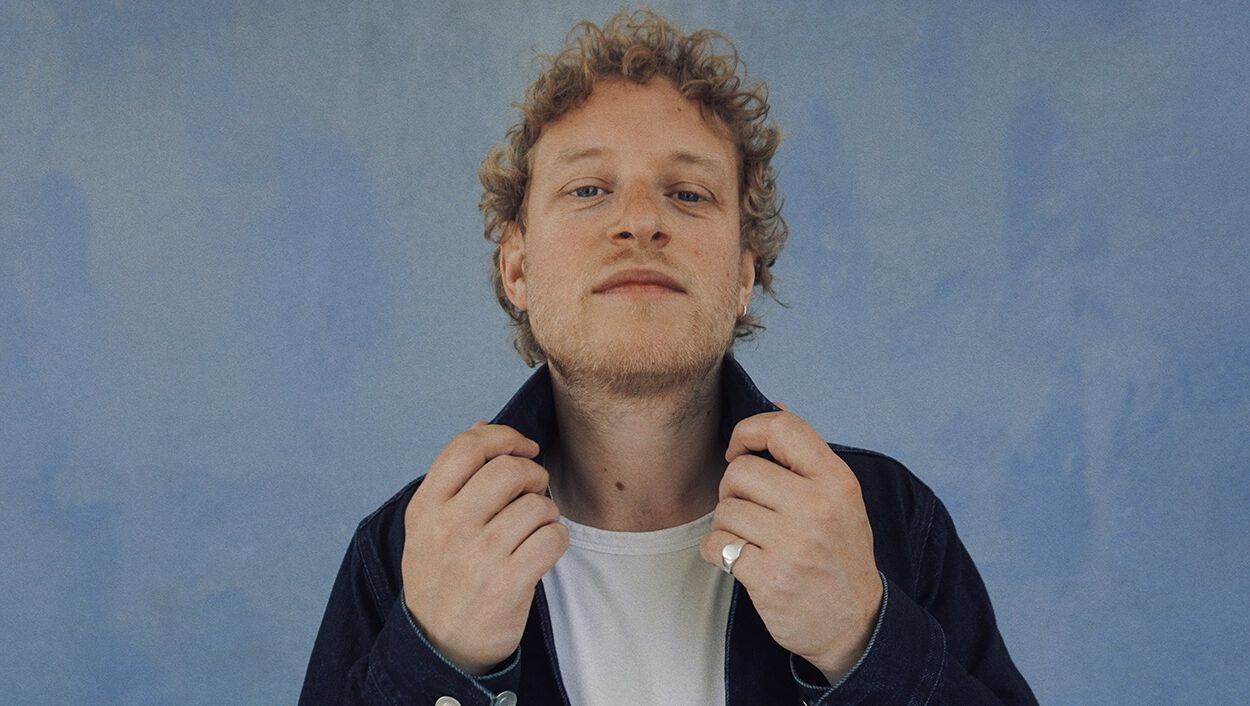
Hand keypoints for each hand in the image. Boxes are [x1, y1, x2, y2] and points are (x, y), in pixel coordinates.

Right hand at [402, 422, 568, 673]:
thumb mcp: (427, 526)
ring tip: (533, 529)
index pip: (467, 447)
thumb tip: (481, 426)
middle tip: (534, 491)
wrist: (439, 647)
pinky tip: (542, 550)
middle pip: (509, 470)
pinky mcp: (509, 584)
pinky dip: (556, 540)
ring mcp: (479, 557)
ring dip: (546, 513)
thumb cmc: (441, 577)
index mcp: (425, 508)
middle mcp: (449, 528)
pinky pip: (553, 538)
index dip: (504, 436)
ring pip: (537, 505)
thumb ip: (453, 477)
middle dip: (534, 475)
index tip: (524, 447)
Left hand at [700, 407, 882, 682]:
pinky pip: (716, 546)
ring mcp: (794, 545)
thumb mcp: (838, 497)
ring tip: (750, 538)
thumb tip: (774, 403)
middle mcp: (817, 508)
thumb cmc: (838, 551)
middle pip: (739, 471)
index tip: (740, 451)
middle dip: (732, 489)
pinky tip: (738, 559)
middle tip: (748, 508)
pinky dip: (718, 552)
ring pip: (724, 510)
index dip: (747, 432)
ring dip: (727, 524)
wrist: (855, 623)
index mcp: (836, 480)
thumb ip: (804, 455)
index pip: (781, 428)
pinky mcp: (769, 579)